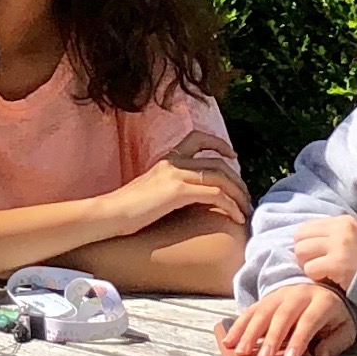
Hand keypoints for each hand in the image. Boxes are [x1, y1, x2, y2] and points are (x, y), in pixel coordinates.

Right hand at [97, 138, 249, 236]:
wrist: (109, 214)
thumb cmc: (125, 209)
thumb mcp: (150, 189)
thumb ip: (167, 186)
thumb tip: (183, 197)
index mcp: (167, 158)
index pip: (197, 138)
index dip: (218, 143)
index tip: (232, 155)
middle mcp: (174, 161)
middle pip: (216, 162)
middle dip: (237, 179)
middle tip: (247, 196)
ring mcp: (176, 174)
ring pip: (220, 177)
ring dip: (238, 195)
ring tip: (247, 210)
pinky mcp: (177, 191)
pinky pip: (214, 194)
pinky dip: (230, 205)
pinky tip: (236, 217)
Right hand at [219, 282, 356, 355]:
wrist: (326, 288)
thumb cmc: (335, 317)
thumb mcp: (345, 330)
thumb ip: (335, 343)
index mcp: (322, 301)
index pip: (309, 320)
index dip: (299, 339)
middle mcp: (300, 293)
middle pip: (283, 314)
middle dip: (272, 337)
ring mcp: (282, 293)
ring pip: (263, 311)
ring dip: (250, 331)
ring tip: (241, 351)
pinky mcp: (268, 298)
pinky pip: (251, 310)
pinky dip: (239, 325)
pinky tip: (229, 340)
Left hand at [292, 214, 356, 290]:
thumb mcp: (352, 237)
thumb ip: (331, 234)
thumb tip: (302, 240)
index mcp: (342, 221)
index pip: (307, 227)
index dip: (305, 243)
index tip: (314, 255)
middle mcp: (340, 229)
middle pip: (300, 238)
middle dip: (303, 254)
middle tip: (314, 265)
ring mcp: (339, 246)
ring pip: (301, 252)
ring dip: (308, 266)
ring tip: (321, 272)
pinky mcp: (337, 264)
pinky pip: (310, 269)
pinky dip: (316, 277)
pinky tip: (328, 279)